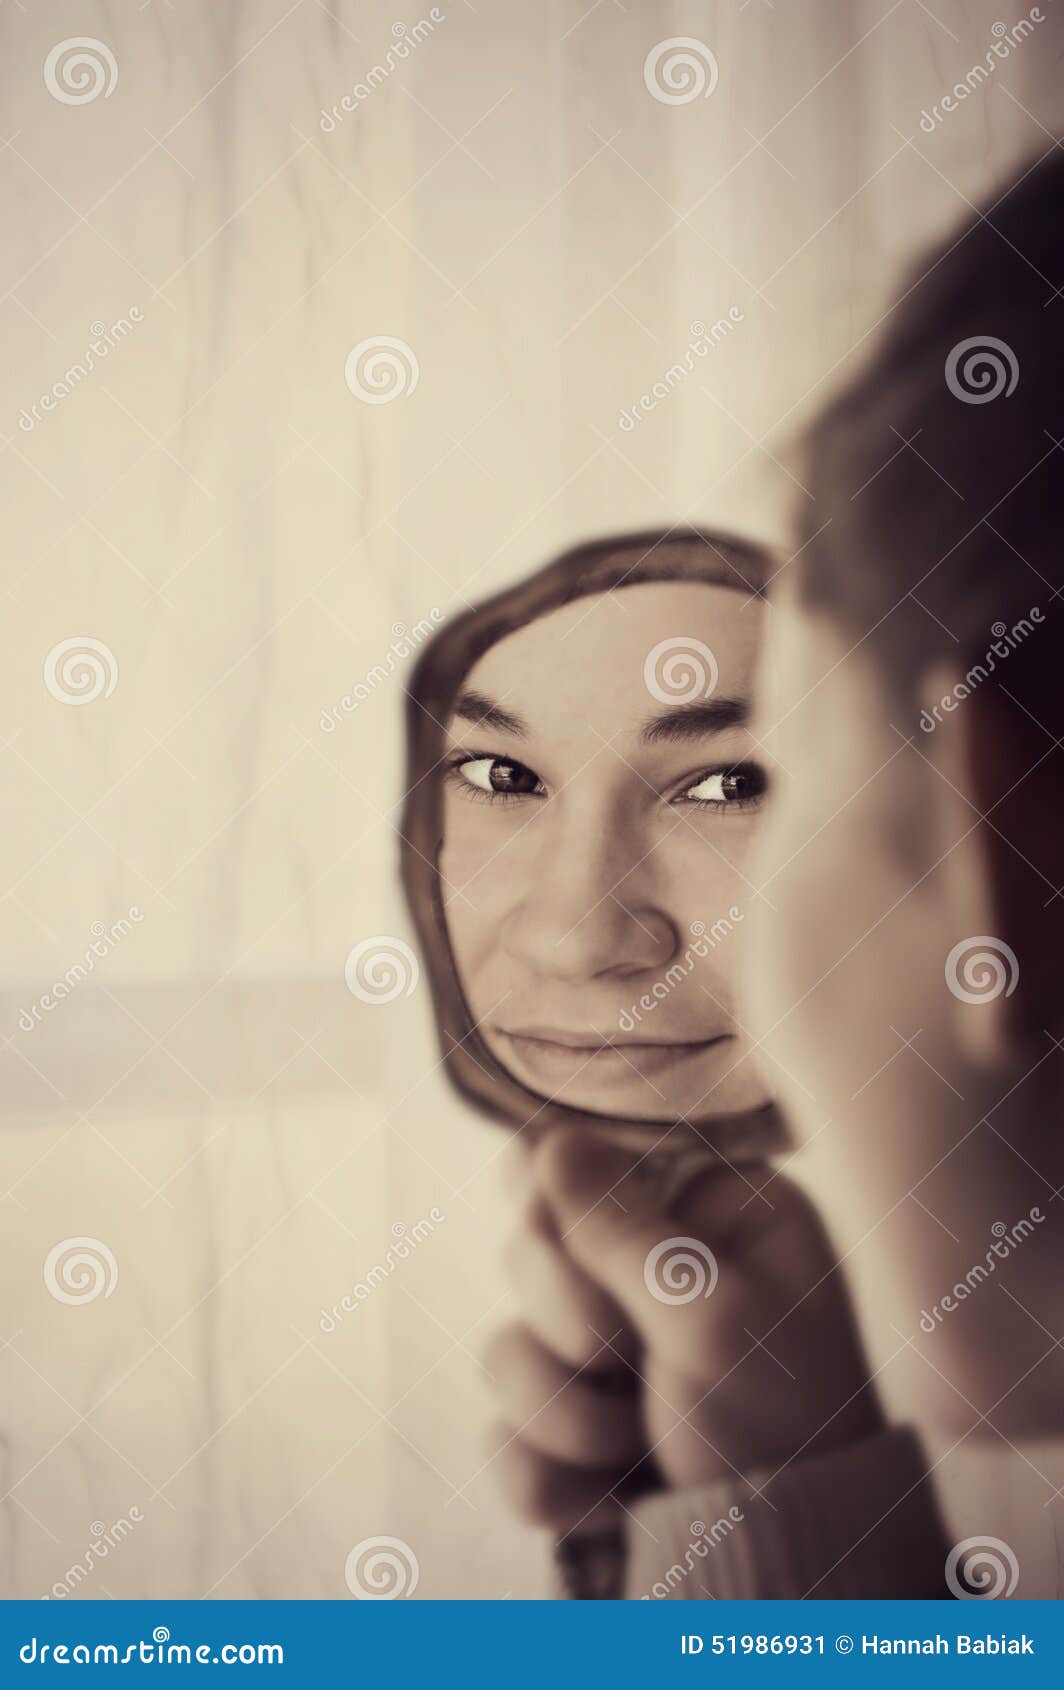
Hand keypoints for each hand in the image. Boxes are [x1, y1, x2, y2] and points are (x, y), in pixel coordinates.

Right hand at [483, 1126, 883, 1537]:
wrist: (783, 1583)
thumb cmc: (782, 1431)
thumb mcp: (712, 1318)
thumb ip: (622, 1226)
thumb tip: (549, 1137)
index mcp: (709, 1214)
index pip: (586, 1158)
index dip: (557, 1204)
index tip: (569, 1241)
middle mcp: (655, 1273)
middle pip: (528, 1249)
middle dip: (570, 1325)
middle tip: (623, 1359)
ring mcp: (611, 1358)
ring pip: (505, 1348)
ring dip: (562, 1412)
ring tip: (634, 1446)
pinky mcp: (578, 1437)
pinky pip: (502, 1434)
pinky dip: (547, 1477)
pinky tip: (608, 1499)